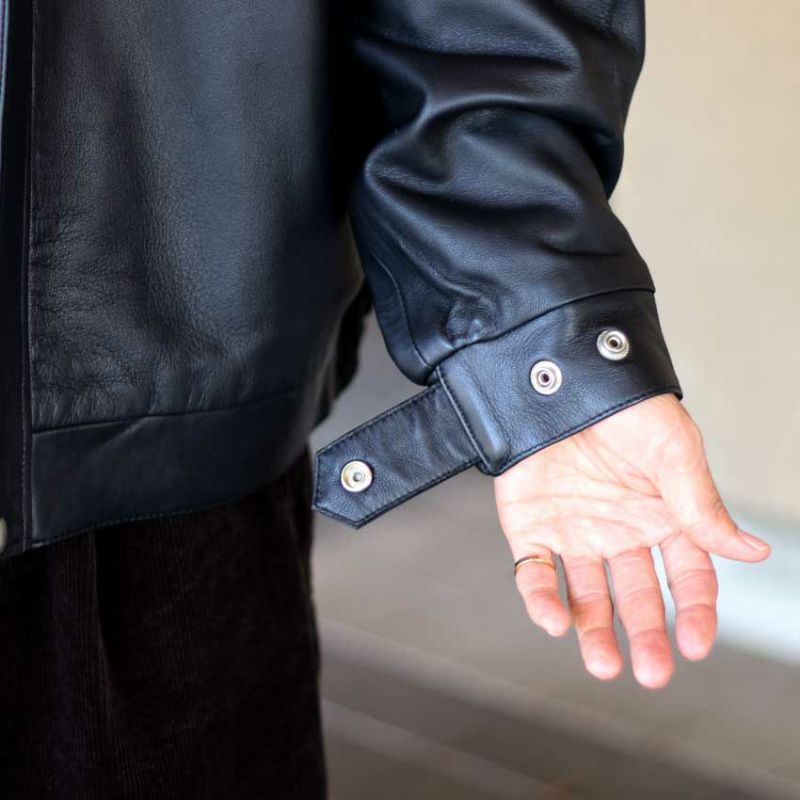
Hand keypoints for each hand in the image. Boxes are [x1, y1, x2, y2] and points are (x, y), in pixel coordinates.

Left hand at [494, 393, 769, 688]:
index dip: (695, 611)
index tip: (696, 643)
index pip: (687, 576)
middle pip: (637, 595)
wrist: (558, 374)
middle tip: (652, 672)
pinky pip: (534, 572)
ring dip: (593, 631)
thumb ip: (701, 505)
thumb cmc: (623, 405)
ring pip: (586, 595)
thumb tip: (753, 551)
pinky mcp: (530, 526)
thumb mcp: (672, 450)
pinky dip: (541, 599)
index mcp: (662, 516)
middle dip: (646, 635)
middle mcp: (620, 531)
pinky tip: (555, 620)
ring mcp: (574, 532)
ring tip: (604, 665)